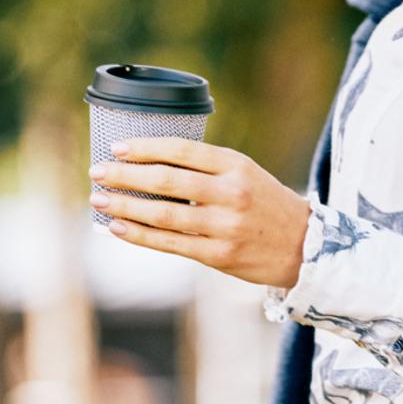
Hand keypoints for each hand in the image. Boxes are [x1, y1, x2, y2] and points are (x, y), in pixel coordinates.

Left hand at [88, 137, 310, 288]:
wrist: (305, 246)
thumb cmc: (267, 206)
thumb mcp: (246, 174)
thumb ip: (207, 169)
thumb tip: (149, 166)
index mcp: (237, 165)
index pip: (182, 150)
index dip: (145, 148)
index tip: (117, 148)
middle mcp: (231, 193)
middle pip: (167, 180)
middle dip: (125, 175)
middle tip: (97, 173)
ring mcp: (225, 226)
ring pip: (164, 214)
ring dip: (125, 206)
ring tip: (99, 201)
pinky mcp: (219, 255)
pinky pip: (171, 244)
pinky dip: (140, 235)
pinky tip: (118, 228)